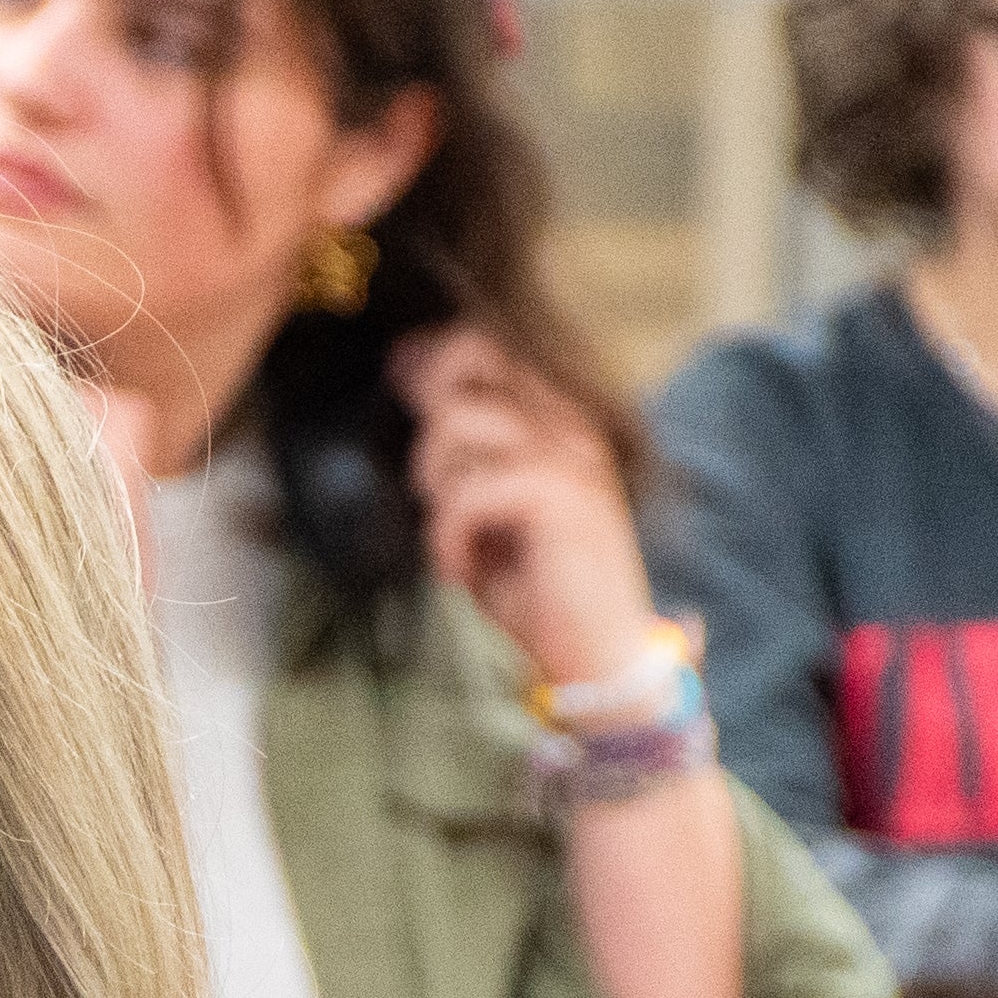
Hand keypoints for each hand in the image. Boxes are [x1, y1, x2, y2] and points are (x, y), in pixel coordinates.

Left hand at [389, 326, 655, 696]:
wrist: (594, 654)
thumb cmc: (533, 583)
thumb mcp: (484, 505)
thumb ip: (457, 446)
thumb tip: (407, 373)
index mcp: (554, 415)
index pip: (482, 342)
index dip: (428, 359)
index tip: (402, 392)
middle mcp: (567, 421)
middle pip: (469, 354)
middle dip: (427, 409)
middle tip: (433, 479)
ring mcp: (570, 452)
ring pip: (456, 421)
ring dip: (436, 484)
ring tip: (455, 533)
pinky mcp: (563, 495)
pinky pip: (467, 491)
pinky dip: (448, 537)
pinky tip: (464, 570)